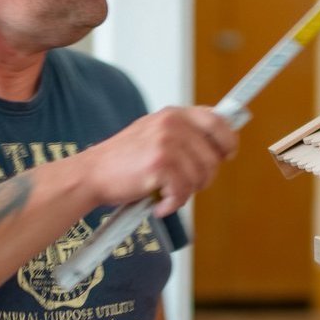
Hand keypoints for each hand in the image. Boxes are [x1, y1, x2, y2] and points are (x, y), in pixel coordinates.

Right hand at [75, 106, 237, 215]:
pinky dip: (173, 204)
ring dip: (186, 193)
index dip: (228, 140)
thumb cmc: (123, 161)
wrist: (91, 174)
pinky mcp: (160, 164)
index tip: (228, 153)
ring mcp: (166, 143)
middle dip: (204, 177)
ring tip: (166, 194)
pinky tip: (160, 205)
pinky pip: (183, 192)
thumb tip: (218, 146)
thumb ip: (183, 135)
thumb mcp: (154, 134)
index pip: (216, 121)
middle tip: (187, 185)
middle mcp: (172, 124)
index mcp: (173, 114)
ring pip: (200, 177)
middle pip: (213, 157)